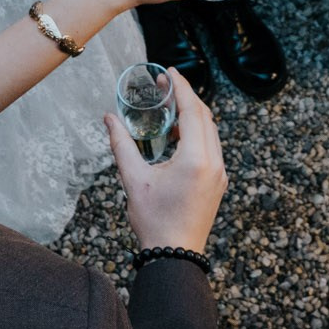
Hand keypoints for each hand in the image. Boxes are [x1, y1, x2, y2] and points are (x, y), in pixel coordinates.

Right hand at [106, 70, 224, 253]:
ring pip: (210, 131)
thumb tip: (109, 118)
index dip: (181, 88)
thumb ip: (121, 144)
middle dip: (186, 97)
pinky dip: (197, 133)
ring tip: (169, 107)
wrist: (175, 256)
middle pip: (204, 117)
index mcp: (195, 159)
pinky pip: (212, 146)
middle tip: (165, 85)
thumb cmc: (154, 220)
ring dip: (192, 114)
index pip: (192, 110)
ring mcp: (220, 173)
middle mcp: (214, 162)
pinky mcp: (218, 181)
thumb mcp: (133, 179)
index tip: (169, 72)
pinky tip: (177, 134)